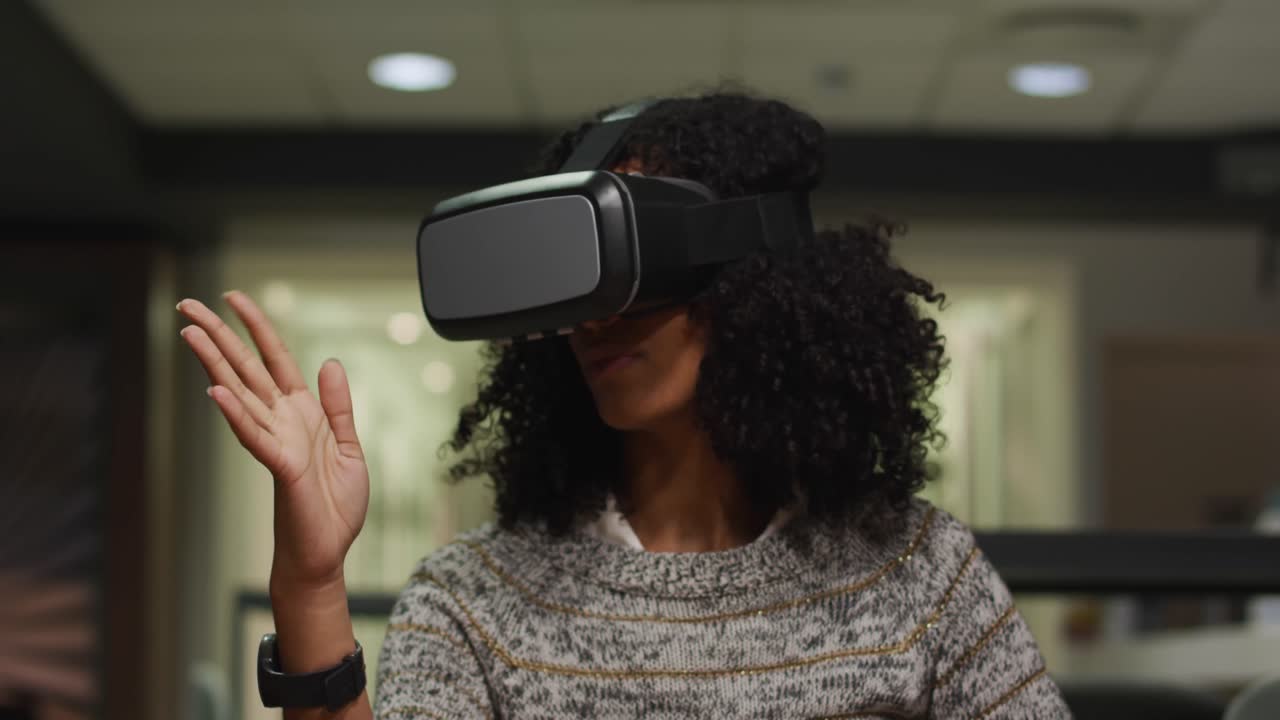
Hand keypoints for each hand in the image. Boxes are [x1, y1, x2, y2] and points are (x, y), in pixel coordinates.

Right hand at [177, 291, 369, 589]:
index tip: (234, 298)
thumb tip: (330, 362)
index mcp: (301, 413)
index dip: (257, 327)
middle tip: (188, 305)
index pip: (274, 358)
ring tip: (191, 334)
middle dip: (219, 335)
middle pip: (246, 368)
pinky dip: (236, 413)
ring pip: (241, 394)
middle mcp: (282, 421)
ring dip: (216, 363)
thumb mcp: (349, 446)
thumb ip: (337, 406)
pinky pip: (255, 436)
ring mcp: (277, 442)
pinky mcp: (281, 466)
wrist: (329, 551)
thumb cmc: (335, 505)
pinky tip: (215, 391)